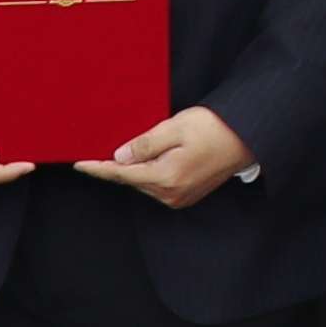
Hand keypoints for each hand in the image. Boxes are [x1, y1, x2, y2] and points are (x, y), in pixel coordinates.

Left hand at [82, 106, 253, 210]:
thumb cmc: (214, 128)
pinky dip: (147, 174)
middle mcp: (170, 194)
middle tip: (101, 147)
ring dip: (133, 169)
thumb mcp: (175, 127)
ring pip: (143, 183)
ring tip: (127, 150)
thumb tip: (119, 157)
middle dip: (115, 166)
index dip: (98, 168)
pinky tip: (146, 159)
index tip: (79, 164)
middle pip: (131, 180)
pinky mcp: (185, 196)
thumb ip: (145, 144)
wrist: (246, 139)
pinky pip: (156, 186)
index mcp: (165, 177)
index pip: (121, 174)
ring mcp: (179, 198)